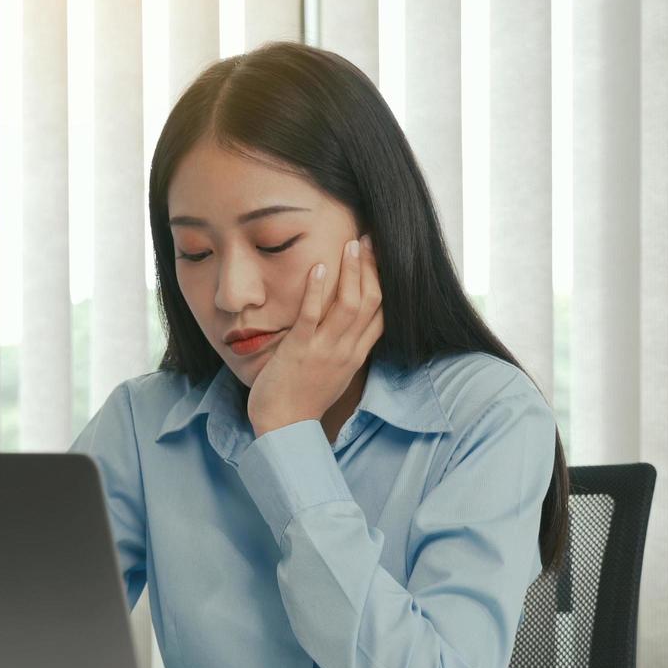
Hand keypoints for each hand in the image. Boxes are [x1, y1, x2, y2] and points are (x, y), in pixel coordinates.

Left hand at [247, 235, 384, 436]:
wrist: (282, 428)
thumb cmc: (302, 400)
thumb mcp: (333, 374)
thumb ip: (342, 348)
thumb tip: (346, 326)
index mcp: (355, 356)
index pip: (382, 315)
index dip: (385, 283)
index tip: (381, 257)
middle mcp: (346, 351)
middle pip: (371, 303)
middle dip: (373, 268)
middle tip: (369, 239)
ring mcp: (324, 351)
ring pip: (349, 306)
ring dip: (353, 272)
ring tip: (352, 245)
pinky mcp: (300, 351)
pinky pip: (312, 316)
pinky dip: (318, 291)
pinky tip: (319, 268)